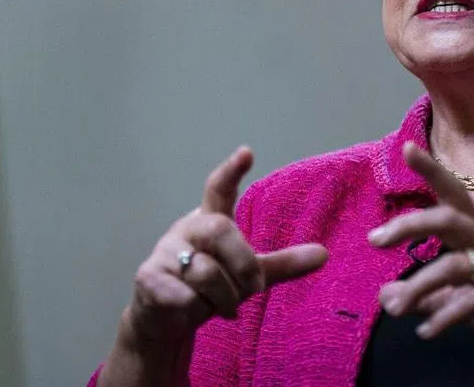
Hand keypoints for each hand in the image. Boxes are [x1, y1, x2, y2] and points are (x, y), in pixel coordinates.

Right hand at [115, 147, 327, 376]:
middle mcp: (186, 230)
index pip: (219, 189)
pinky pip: (187, 296)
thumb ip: (282, 263)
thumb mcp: (247, 274)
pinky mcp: (149, 277)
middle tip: (251, 289)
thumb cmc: (208, 288)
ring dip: (223, 298)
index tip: (247, 153)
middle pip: (221, 230)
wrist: (163, 320)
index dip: (232, 171)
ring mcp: (164, 251)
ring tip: (220, 307)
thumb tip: (324, 254)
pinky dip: (199, 310)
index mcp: (210, 222)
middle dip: (243, 265)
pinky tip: (192, 312)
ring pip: (207, 273)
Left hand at [367, 142, 473, 367]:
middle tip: (375, 239)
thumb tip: (385, 294)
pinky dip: (445, 317)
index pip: (453, 194)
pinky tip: (426, 331)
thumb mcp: (459, 300)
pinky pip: (473, 302)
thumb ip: (424, 295)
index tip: (407, 147)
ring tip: (394, 309)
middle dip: (411, 223)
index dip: (432, 170)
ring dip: (419, 287)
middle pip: (449, 218)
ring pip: (454, 266)